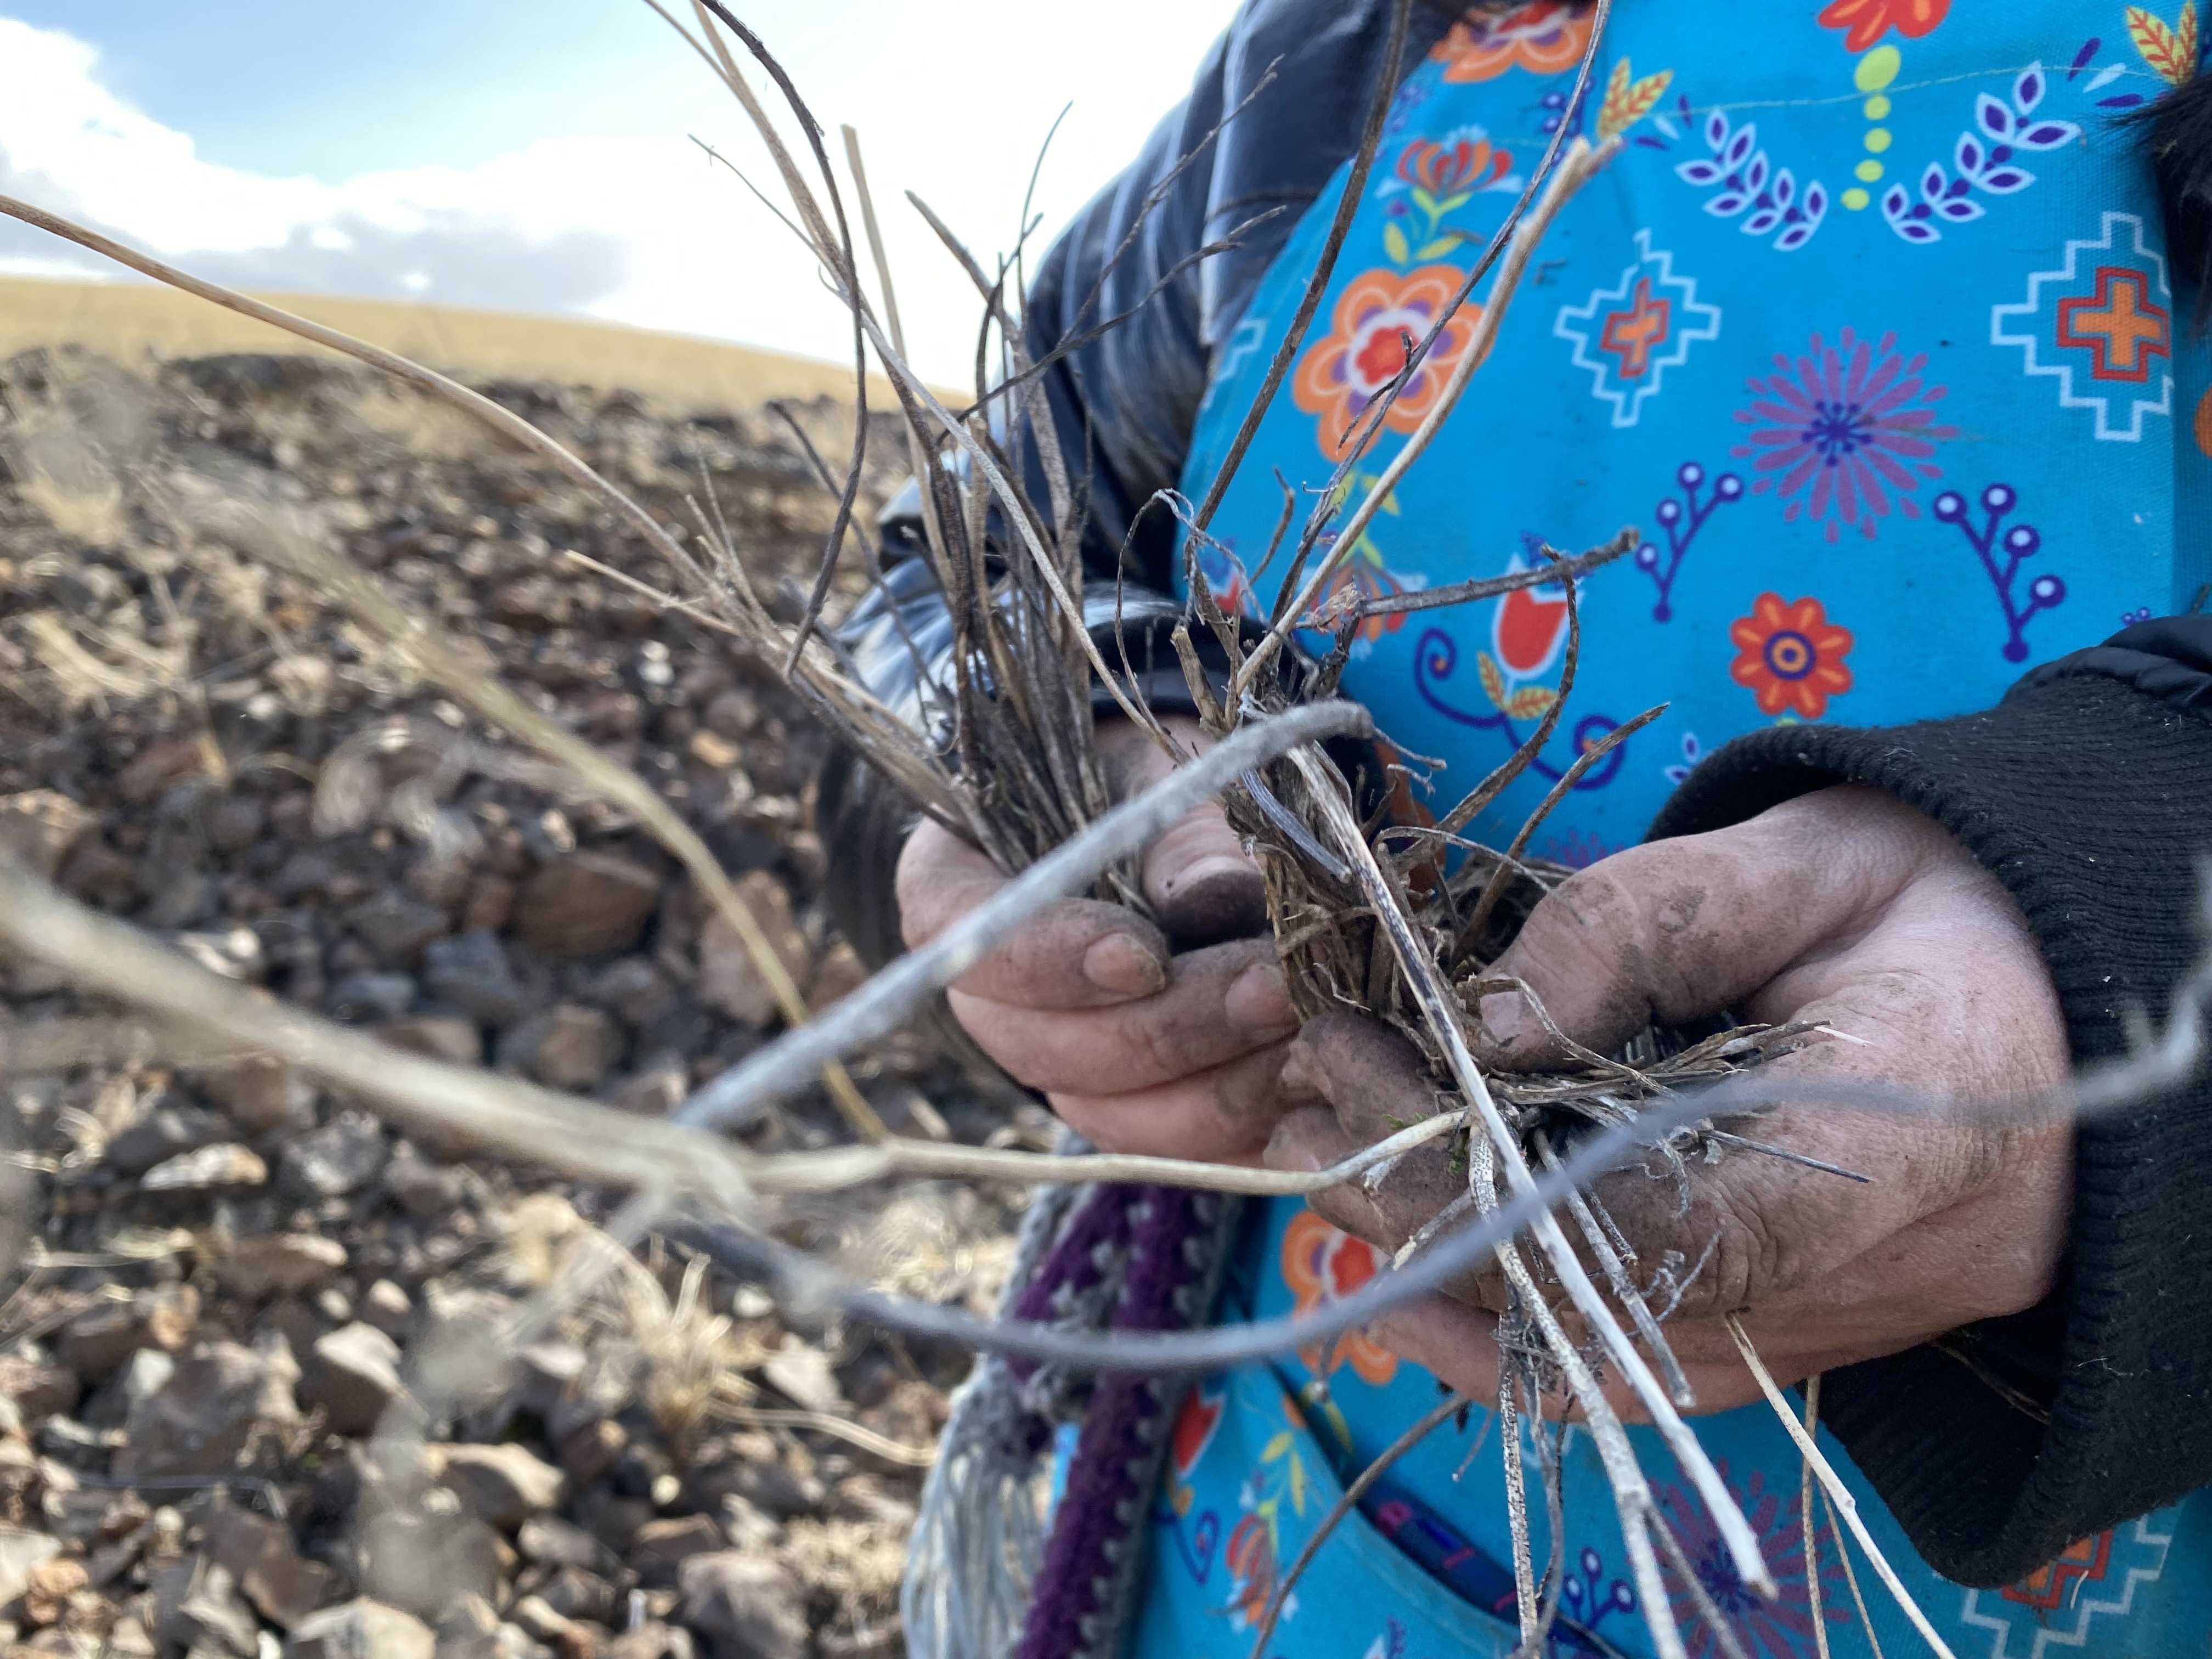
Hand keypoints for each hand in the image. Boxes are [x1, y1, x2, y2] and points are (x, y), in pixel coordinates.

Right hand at [896, 716, 1300, 1160]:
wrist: (1180, 826)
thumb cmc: (1153, 783)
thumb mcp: (1161, 775)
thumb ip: (1178, 834)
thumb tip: (1215, 896)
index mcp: (959, 892)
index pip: (967, 938)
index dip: (1049, 961)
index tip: (1143, 955)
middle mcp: (996, 1001)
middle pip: (1050, 1046)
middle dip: (1172, 1027)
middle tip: (1275, 989)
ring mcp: (1065, 1069)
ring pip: (1118, 1117)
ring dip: (1223, 1088)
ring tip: (1314, 1038)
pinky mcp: (1140, 1115)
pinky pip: (1184, 1155)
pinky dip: (1252, 1135)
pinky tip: (1319, 1094)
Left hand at [1265, 785, 2073, 1413]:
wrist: (2062, 993)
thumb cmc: (1948, 901)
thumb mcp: (1811, 857)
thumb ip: (1650, 923)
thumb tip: (1483, 1024)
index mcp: (1910, 1126)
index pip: (1696, 1220)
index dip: (1508, 1179)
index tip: (1374, 1073)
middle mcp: (1880, 1266)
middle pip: (1613, 1293)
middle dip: (1431, 1202)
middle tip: (1312, 1091)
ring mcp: (1840, 1323)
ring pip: (1606, 1357)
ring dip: (1439, 1266)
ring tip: (1317, 1150)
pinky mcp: (1798, 1333)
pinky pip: (1633, 1370)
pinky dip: (1504, 1325)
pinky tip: (1398, 1267)